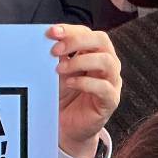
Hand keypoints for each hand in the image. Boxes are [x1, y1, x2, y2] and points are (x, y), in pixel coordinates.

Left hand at [48, 24, 120, 157]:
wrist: (66, 127)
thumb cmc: (63, 96)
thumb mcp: (56, 72)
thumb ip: (56, 55)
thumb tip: (46, 38)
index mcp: (93, 53)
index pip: (87, 32)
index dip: (70, 30)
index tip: (51, 32)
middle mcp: (106, 64)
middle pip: (102, 41)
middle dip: (77, 41)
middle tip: (55, 50)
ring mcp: (111, 82)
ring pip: (107, 62)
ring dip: (81, 61)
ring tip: (59, 69)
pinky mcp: (110, 101)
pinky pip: (104, 87)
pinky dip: (85, 83)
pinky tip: (70, 84)